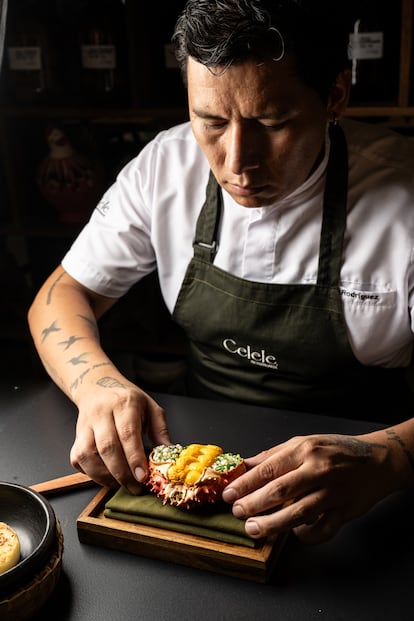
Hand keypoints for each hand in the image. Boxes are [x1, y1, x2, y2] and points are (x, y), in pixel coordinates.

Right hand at [70, 377, 170, 493]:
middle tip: (135, 488)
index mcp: (124, 404)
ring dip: (105, 476)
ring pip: (88, 456)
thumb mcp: (150, 408)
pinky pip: (78, 460)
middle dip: (122, 473)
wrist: (98, 387)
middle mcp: (101, 414)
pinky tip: (106, 476)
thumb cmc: (127, 400)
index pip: (127, 433)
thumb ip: (160, 431)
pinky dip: (91, 473)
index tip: (142, 476)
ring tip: (121, 485)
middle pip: (107, 447)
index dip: (134, 457)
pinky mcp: (76, 438)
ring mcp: (85, 426)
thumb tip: (169, 455)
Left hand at [222, 432, 395, 543]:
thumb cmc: (337, 450)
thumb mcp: (304, 442)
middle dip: (254, 504)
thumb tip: (245, 465)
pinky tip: (295, 533)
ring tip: (254, 529)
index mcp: (305, 450)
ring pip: (298, 512)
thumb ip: (274, 455)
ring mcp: (332, 492)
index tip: (229, 494)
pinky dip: (306, 535)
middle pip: (279, 490)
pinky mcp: (344, 511)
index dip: (245, 483)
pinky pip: (322, 529)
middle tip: (237, 512)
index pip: (268, 469)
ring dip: (273, 524)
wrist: (378, 460)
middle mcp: (318, 470)